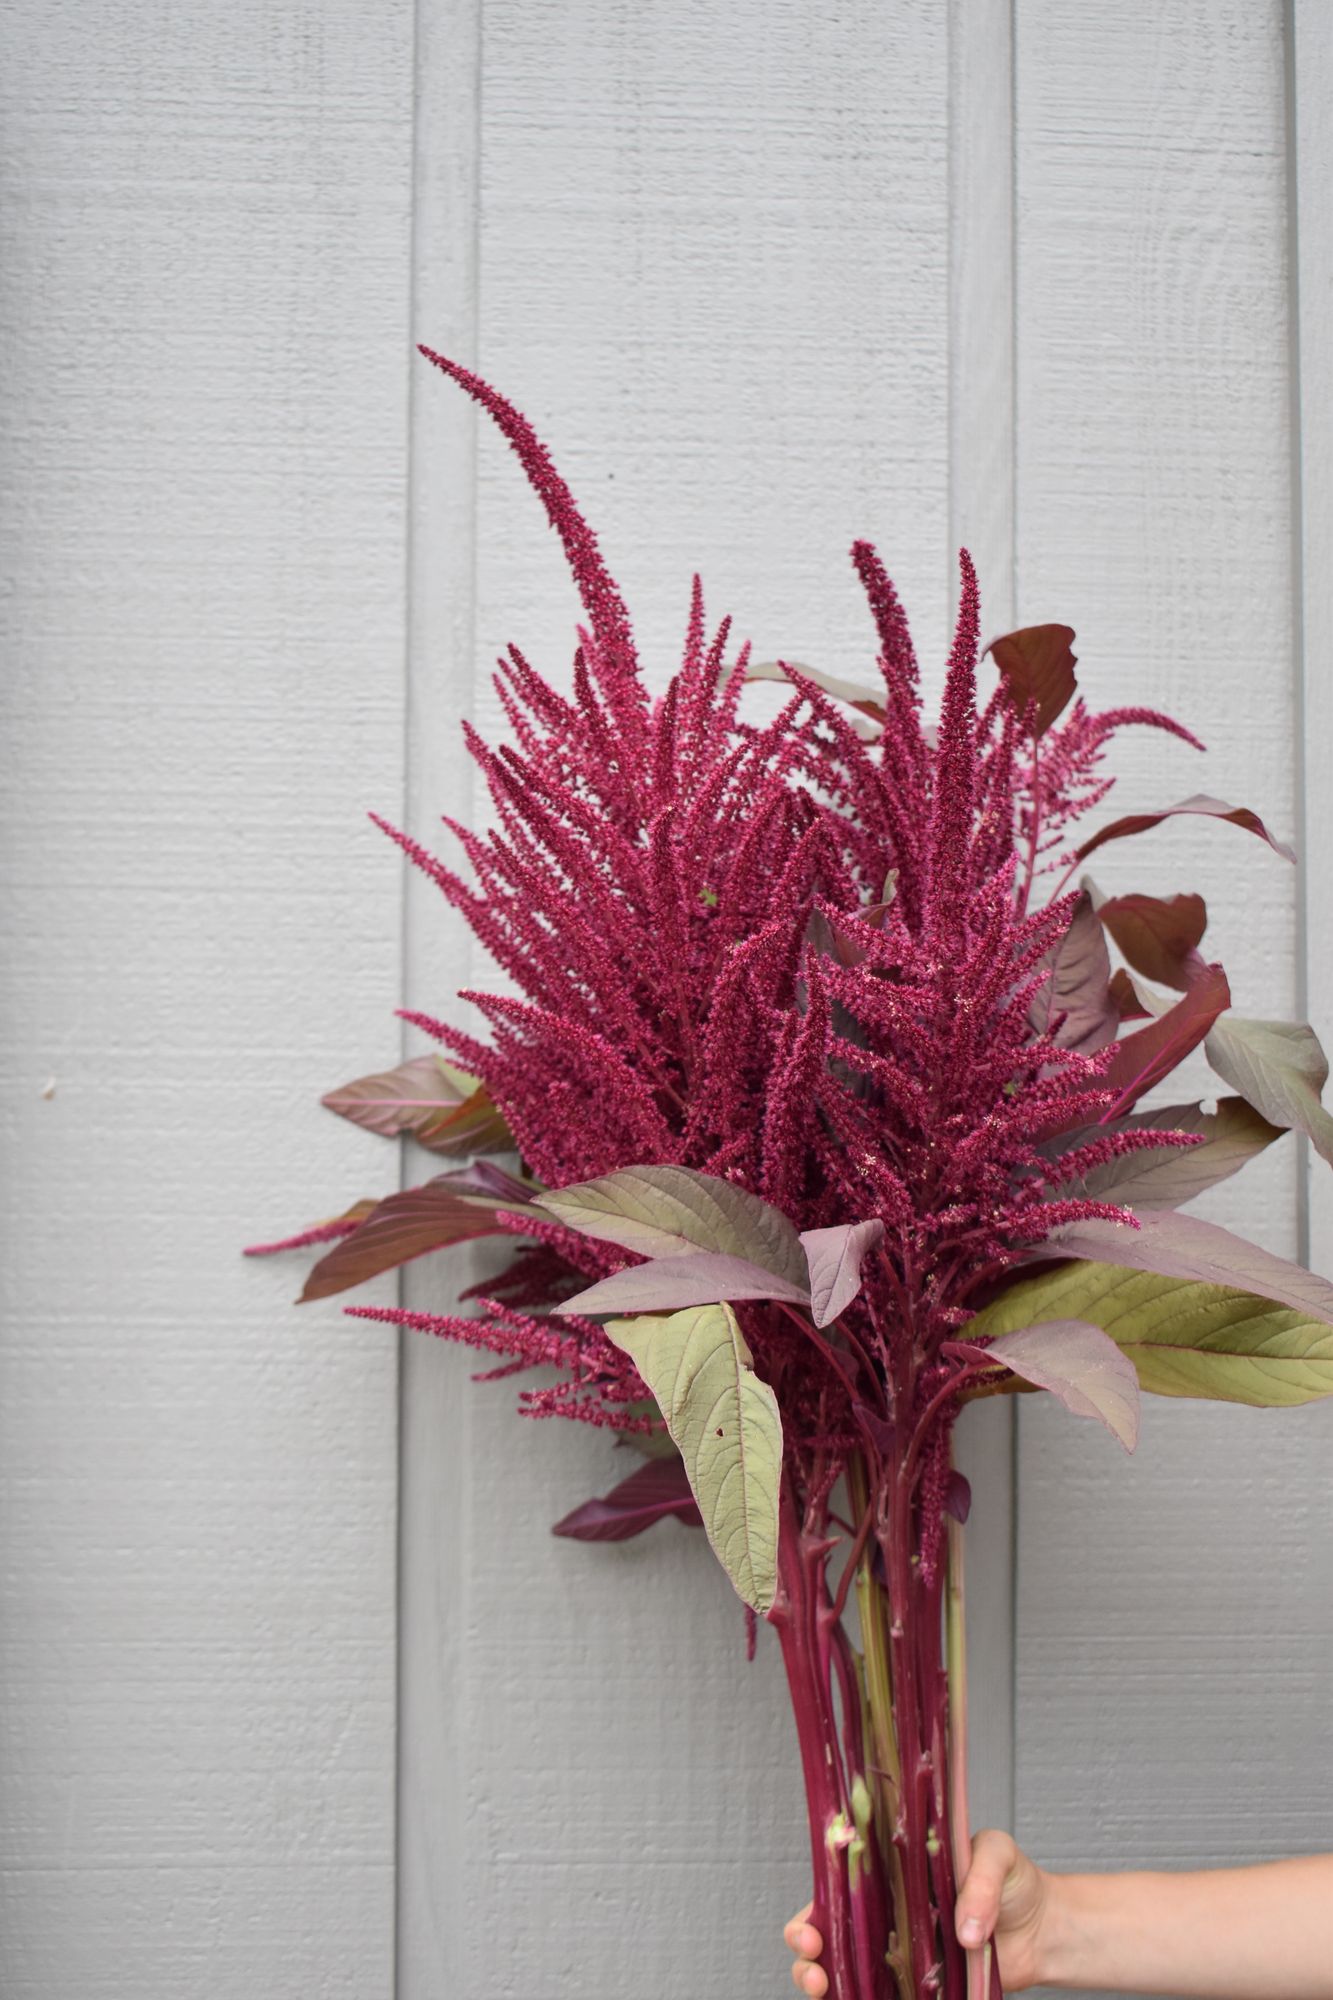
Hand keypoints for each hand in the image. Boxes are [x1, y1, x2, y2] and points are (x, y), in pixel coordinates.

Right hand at [782, 1831, 1051, 1996]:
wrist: (1044, 1929)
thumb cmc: (1014, 1879)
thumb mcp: (997, 1854)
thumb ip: (979, 1882)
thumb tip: (966, 1932)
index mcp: (890, 1874)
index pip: (836, 1887)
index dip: (812, 1908)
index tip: (811, 1927)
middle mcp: (886, 1915)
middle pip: (827, 1933)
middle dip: (806, 1950)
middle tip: (814, 1963)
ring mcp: (899, 1955)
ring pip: (844, 1971)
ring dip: (823, 1982)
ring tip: (825, 1990)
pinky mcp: (920, 1988)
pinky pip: (881, 1996)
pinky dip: (860, 1999)